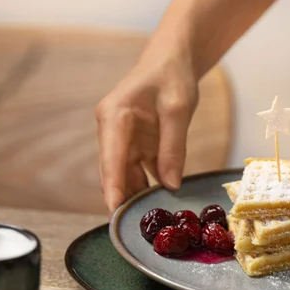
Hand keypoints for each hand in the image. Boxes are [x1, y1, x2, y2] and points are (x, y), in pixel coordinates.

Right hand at [96, 53, 197, 213]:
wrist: (172, 60)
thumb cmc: (172, 76)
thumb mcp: (178, 108)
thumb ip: (173, 147)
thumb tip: (170, 184)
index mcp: (114, 116)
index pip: (111, 158)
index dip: (112, 186)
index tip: (115, 210)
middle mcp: (111, 130)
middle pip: (113, 172)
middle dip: (122, 199)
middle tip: (133, 229)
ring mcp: (121, 139)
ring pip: (125, 176)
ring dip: (136, 197)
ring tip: (149, 223)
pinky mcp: (134, 146)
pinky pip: (138, 172)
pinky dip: (147, 188)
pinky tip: (158, 207)